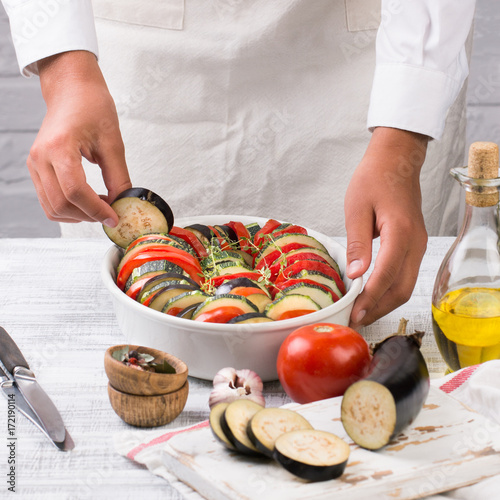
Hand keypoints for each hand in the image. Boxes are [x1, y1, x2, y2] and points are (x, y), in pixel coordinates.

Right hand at [27, 51, 130, 225]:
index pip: (75, 192)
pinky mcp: (36, 169)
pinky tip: (88, 202)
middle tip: (110, 213)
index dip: (96, 210)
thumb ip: (118, 177)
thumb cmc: (91, 106)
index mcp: (59, 147)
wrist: (71, 90)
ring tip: (100, 207)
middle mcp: (41, 157)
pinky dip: (68, 209)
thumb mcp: (113, 142)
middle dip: (89, 215)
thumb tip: (123, 204)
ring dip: (78, 215)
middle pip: (61, 204)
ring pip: (52, 207)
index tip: (114, 217)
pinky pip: (48, 200)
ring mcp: (35, 164)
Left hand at [344, 127, 428, 327]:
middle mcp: (415, 243)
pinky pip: (405, 275)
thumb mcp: (357, 208)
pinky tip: (372, 295)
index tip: (354, 314)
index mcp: (401, 232)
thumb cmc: (374, 178)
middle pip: (402, 289)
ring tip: (361, 312)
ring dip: (384, 303)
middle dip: (378, 309)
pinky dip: (389, 290)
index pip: (386, 275)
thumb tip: (356, 274)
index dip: (370, 299)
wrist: (396, 160)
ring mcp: (418, 245)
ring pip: (405, 285)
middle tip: (355, 320)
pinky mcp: (414, 245)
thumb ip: (357, 243)